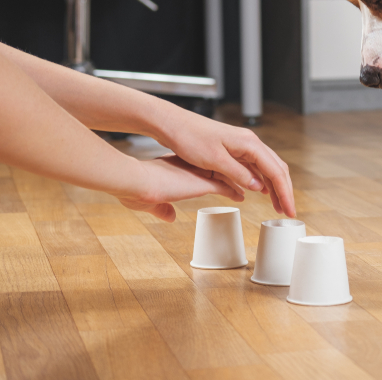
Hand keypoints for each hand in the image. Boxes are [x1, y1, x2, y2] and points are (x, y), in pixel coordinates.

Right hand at [117, 155, 243, 221]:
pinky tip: (243, 196)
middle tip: (242, 180)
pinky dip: (235, 190)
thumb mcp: (149, 201)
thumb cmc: (135, 188)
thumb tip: (170, 217)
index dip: (212, 172)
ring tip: (246, 190)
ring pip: (225, 176)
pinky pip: (226, 185)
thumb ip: (161, 209)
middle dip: (231, 175)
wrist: (136, 180)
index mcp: (178, 165)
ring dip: (237, 183)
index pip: (201, 167)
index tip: (218, 177)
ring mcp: (199, 172)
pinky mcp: (203, 182)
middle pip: (218, 168)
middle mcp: (192, 166)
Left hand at [155, 112, 295, 217]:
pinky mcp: (233, 149)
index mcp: (249, 144)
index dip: (285, 193)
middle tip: (287, 211)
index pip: (275, 171)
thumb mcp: (214, 160)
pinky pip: (254, 166)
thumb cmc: (190, 138)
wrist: (173, 124)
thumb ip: (238, 174)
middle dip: (284, 191)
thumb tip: (259, 187)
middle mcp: (250, 143)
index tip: (289, 210)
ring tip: (277, 206)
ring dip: (274, 187)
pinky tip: (261, 192)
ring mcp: (242, 145)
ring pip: (267, 168)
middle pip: (276, 169)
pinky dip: (261, 180)